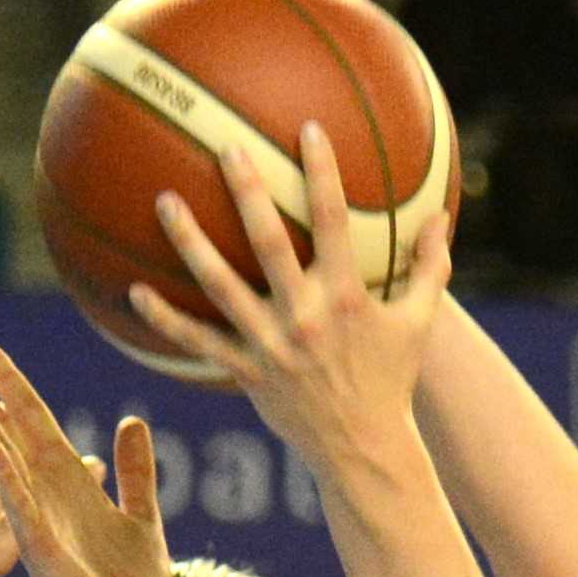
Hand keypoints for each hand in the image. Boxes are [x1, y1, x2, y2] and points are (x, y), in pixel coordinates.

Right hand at [0, 334, 174, 576]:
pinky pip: (17, 501)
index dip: (10, 379)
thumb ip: (135, 471)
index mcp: (66, 479)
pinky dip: (5, 471)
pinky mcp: (37, 543)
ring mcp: (35, 514)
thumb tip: (132, 421)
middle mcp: (44, 490)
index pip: (31, 416)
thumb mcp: (142, 515)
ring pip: (1, 453)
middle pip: (7, 424)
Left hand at [147, 113, 447, 474]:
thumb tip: (443, 217)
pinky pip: (198, 342)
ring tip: (166, 201)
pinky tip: (134, 291)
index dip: (322, 173)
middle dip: (247, 192)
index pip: (335, 223)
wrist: (364, 449)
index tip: (307, 128)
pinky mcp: (247, 372)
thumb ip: (430, 268)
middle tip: (226, 147)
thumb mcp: (418, 323)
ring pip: (221, 286)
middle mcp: (305, 317)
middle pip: (269, 244)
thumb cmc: (391, 379)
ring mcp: (272, 345)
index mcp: (346, 297)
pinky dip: (165, 319)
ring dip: (191, 243)